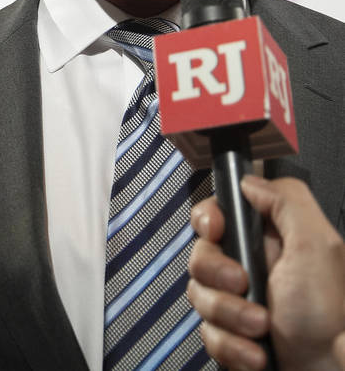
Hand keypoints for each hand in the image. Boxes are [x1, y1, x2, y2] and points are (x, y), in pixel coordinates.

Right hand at [188, 175, 344, 370]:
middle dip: (218, 276)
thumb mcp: (318, 247)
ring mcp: (236, 301)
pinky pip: (206, 332)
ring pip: (199, 296)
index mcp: (268, 241)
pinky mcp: (229, 333)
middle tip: (243, 285)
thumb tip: (251, 180)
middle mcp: (249, 267)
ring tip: (260, 328)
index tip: (217, 231)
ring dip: (229, 316)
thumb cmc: (331, 319)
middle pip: (200, 254)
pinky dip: (230, 345)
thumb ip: (288, 203)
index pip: (217, 213)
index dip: (209, 220)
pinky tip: (255, 351)